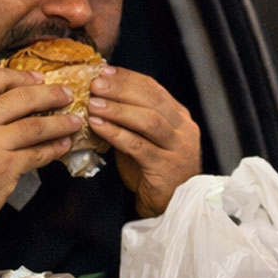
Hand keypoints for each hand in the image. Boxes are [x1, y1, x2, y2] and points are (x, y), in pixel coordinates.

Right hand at [0, 68, 81, 256]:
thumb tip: (7, 105)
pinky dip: (54, 149)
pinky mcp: (6, 168)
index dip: (22, 76)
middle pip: (22, 97)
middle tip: (67, 95)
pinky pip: (38, 154)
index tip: (40, 78)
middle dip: (50, 94)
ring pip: (36, 126)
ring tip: (74, 121)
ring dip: (60, 123)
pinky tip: (63, 145)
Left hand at [85, 65, 201, 217]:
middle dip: (121, 89)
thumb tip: (99, 97)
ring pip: (149, 121)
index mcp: (179, 117)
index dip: (128, 78)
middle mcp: (183, 129)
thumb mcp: (144, 139)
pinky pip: (139, 146)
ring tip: (93, 104)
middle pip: (153, 101)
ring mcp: (178, 149)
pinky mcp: (166, 168)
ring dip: (118, 110)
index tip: (104, 72)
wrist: (169, 206)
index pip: (154, 89)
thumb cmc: (153, 171)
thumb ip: (129, 120)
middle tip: (95, 84)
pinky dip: (117, 134)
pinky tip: (98, 126)